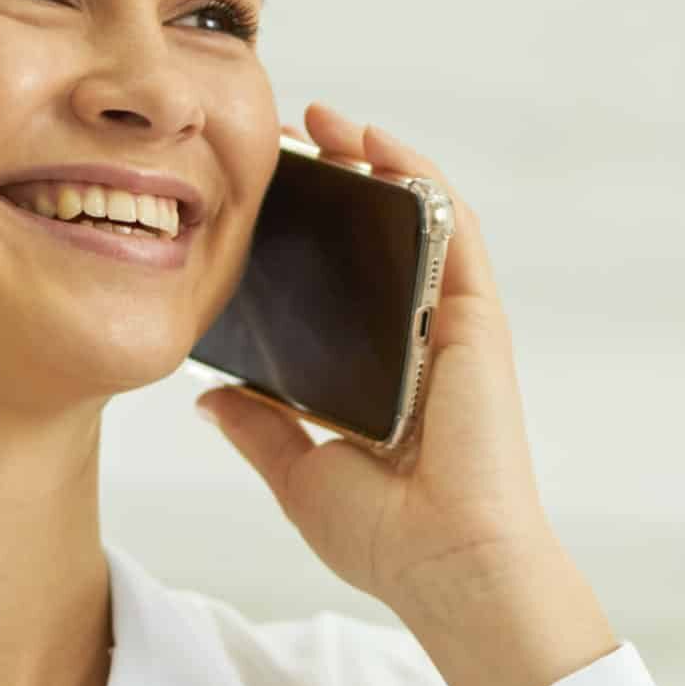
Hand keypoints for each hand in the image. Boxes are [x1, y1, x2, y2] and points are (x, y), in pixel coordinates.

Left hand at [197, 100, 557, 619]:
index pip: (345, 289)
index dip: (307, 237)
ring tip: (324, 121)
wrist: (447, 564)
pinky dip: (420, 178)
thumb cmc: (388, 538)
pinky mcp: (476, 319)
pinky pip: (454, 229)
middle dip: (337, 183)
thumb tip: (209, 398)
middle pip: (380, 243)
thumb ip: (260, 428)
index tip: (255, 200)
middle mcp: (421, 346)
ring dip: (377, 161)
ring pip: (419, 222)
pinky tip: (378, 142)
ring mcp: (452, 328)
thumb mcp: (298, 473)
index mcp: (384, 380)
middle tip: (281, 142)